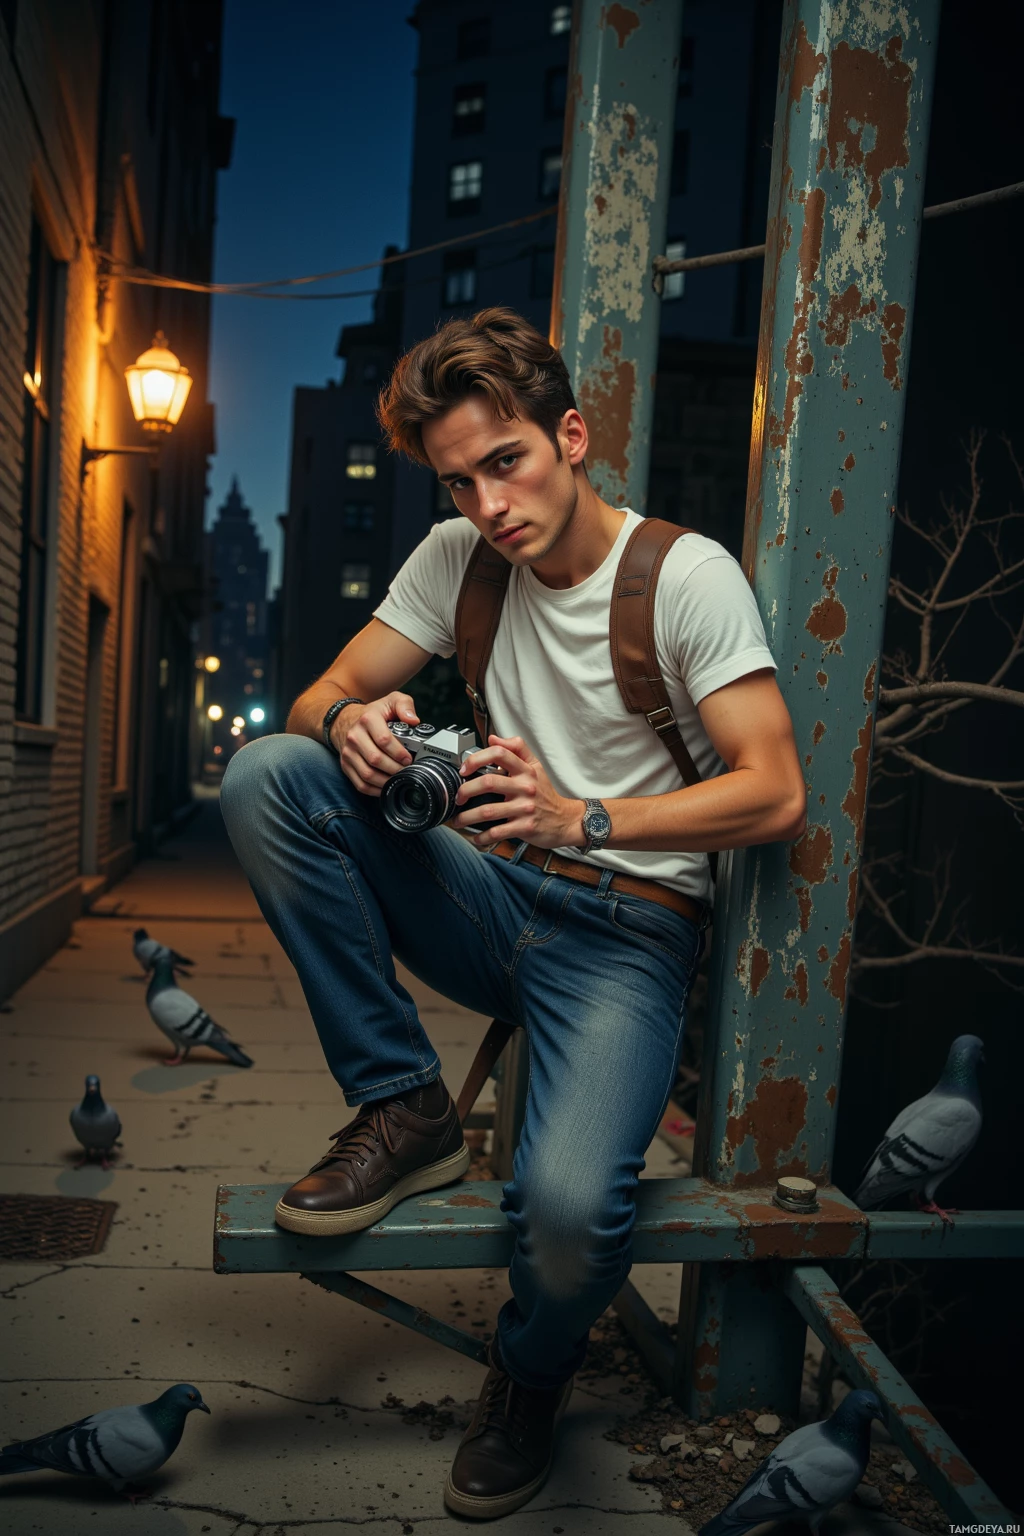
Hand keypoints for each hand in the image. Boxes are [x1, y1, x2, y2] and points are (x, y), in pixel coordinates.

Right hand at [336, 693, 418, 796]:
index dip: (399, 752)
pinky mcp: (345, 765)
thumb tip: (414, 720)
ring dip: (386, 781)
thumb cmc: (373, 713)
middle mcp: (355, 736)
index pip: (384, 739)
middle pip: (376, 759)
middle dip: (395, 768)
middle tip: (407, 770)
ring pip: (367, 774)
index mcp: (368, 719)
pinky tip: (386, 786)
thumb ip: (405, 706)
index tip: (409, 758)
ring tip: (399, 779)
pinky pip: (360, 784)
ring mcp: (348, 752)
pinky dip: (375, 790)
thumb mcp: (391, 701)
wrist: (344, 720)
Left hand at [450, 734, 584, 849]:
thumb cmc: (545, 793)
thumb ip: (516, 750)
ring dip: (467, 817)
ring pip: (488, 811)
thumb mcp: (535, 766)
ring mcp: (525, 808)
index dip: (477, 759)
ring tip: (458, 820)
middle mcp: (526, 787)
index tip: (464, 769)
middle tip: (458, 797)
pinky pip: (497, 832)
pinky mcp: (525, 827)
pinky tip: (476, 837)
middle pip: (488, 783)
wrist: (565, 820)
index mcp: (526, 770)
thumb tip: (493, 738)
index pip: (500, 754)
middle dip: (466, 791)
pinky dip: (482, 837)